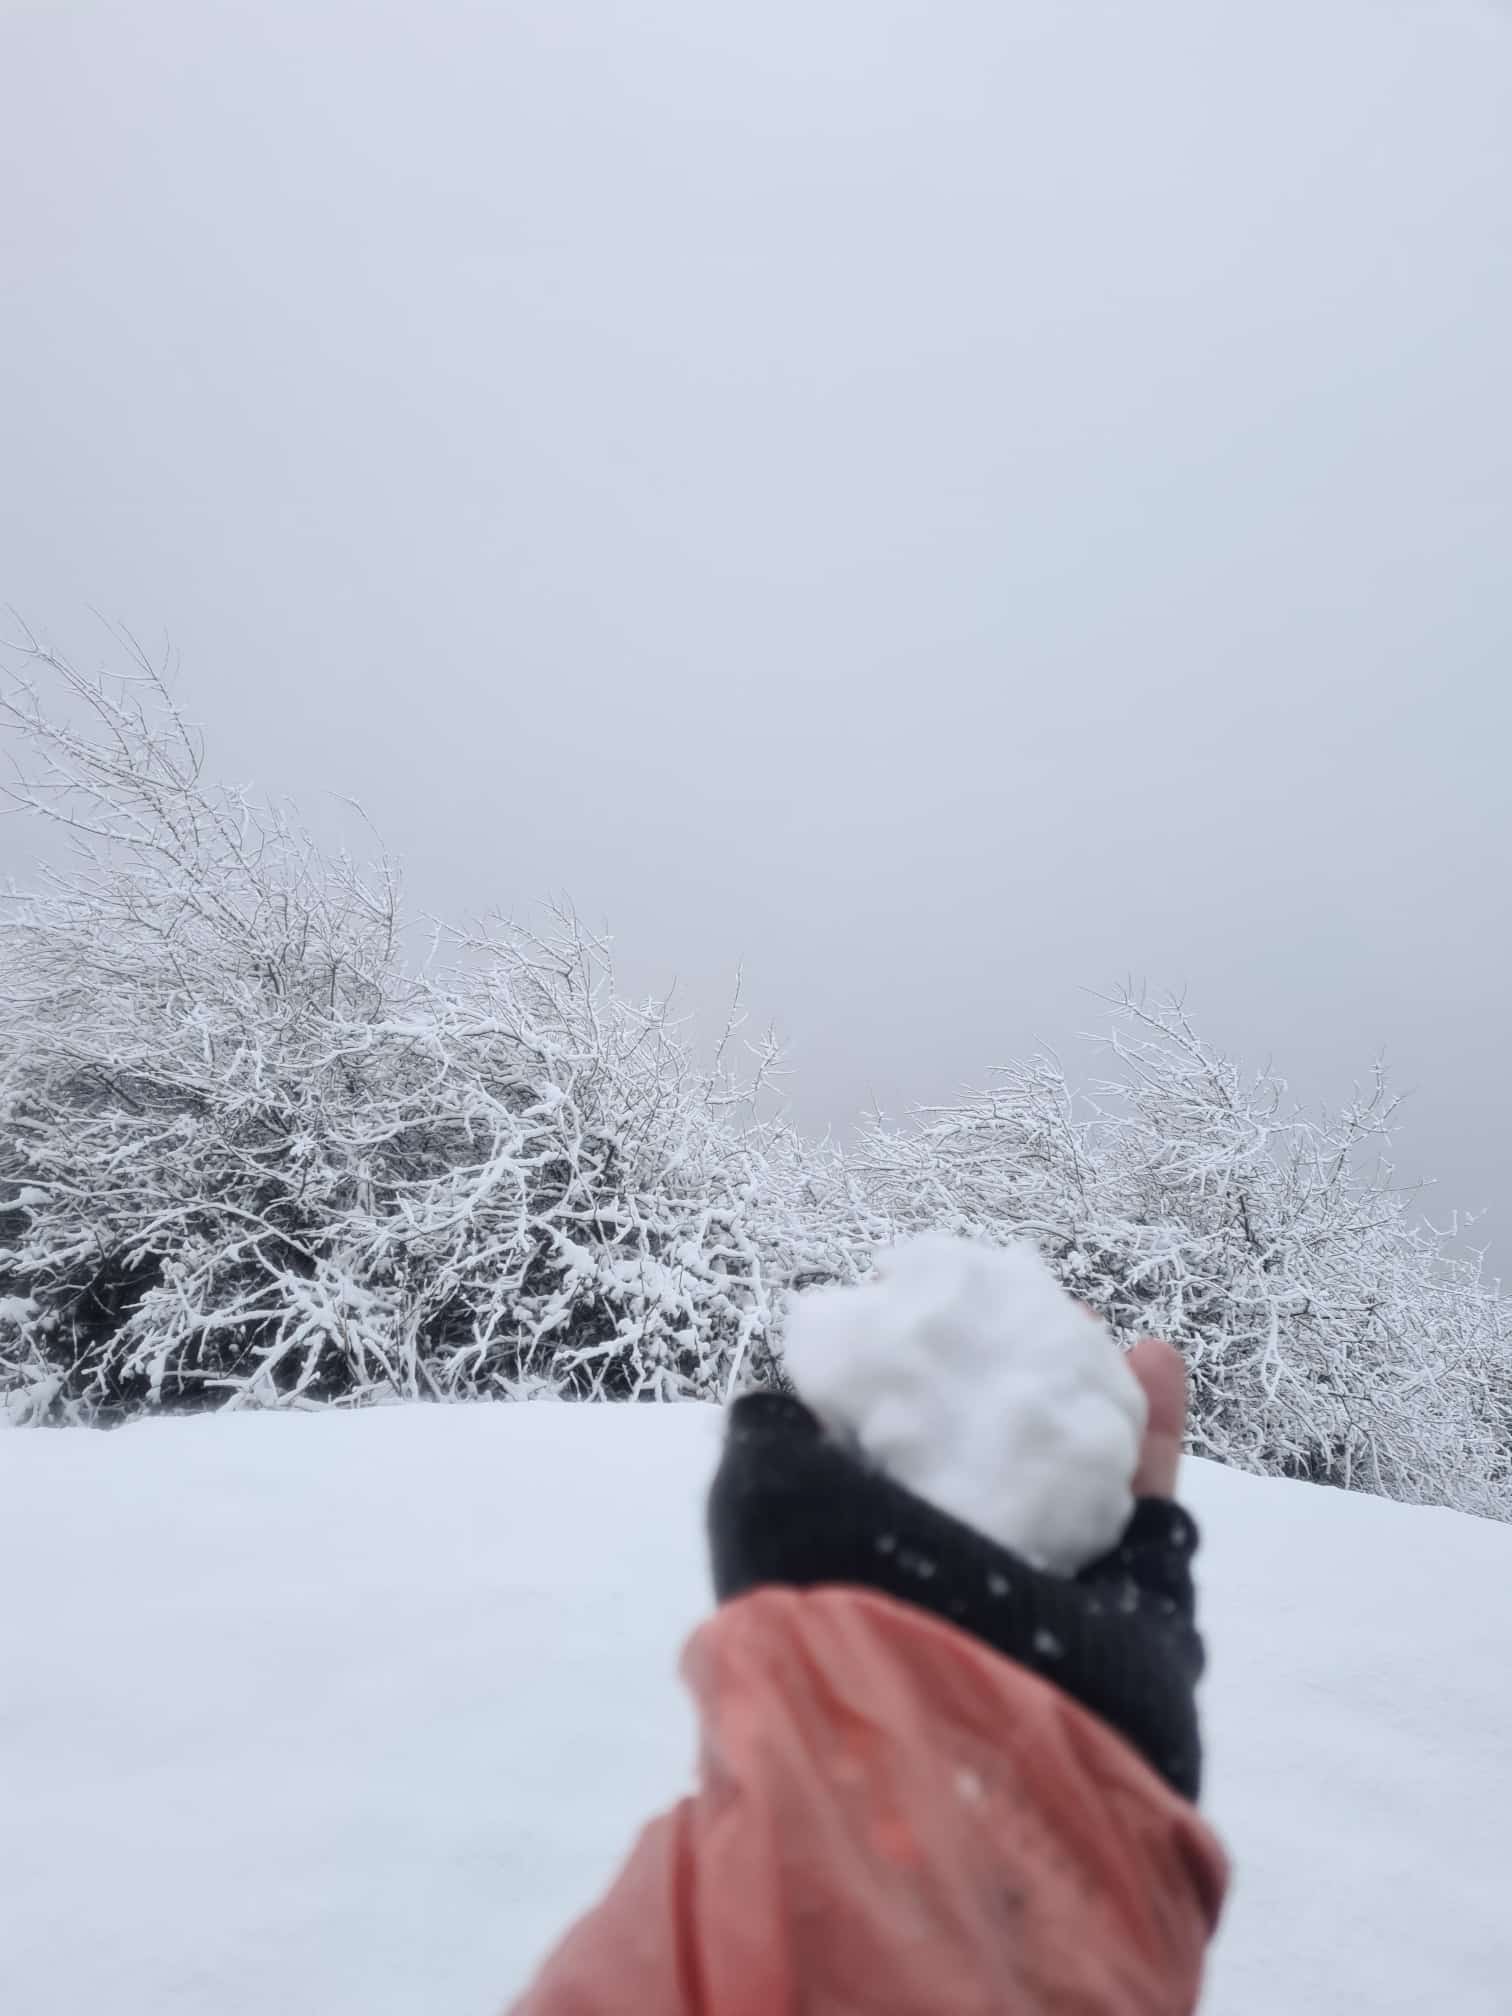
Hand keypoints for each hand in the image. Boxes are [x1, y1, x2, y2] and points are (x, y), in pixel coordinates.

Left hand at [709, 1340, 1206, 1800]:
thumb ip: (771, 1436)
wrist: (963, 1738)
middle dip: (1010, 1376)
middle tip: (1026, 1305)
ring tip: (1100, 1321)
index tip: (931, 1306)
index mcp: (862, 1552)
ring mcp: (1040, 1596)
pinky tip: (1156, 1362)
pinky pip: (1140, 1507)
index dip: (911, 1374)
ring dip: (1087, 1390)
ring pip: (1070, 1471)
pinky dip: (1151, 1432)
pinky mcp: (1125, 1612)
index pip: (890, 1448)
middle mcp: (950, 1574)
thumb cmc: (844, 1601)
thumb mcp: (762, 1501)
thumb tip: (779, 1390)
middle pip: (989, 1453)